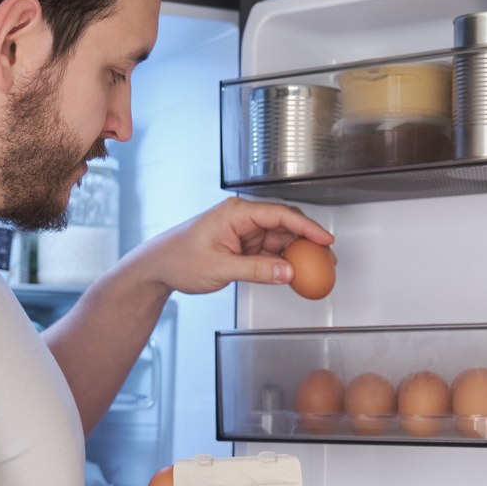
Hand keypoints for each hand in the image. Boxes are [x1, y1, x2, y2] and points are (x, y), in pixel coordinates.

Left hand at [132, 197, 334, 295]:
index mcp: (236, 212)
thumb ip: (256, 270)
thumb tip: (286, 271)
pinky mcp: (243, 246)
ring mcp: (244, 232)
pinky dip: (283, 262)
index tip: (324, 239)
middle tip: (327, 259)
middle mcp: (243, 218)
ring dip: (298, 254)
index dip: (307, 226)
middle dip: (308, 242)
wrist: (159, 267)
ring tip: (316, 270)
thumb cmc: (179, 258)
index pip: (280, 214)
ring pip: (280, 239)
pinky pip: (270, 251)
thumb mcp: (220, 267)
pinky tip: (295, 273)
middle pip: (286, 225)